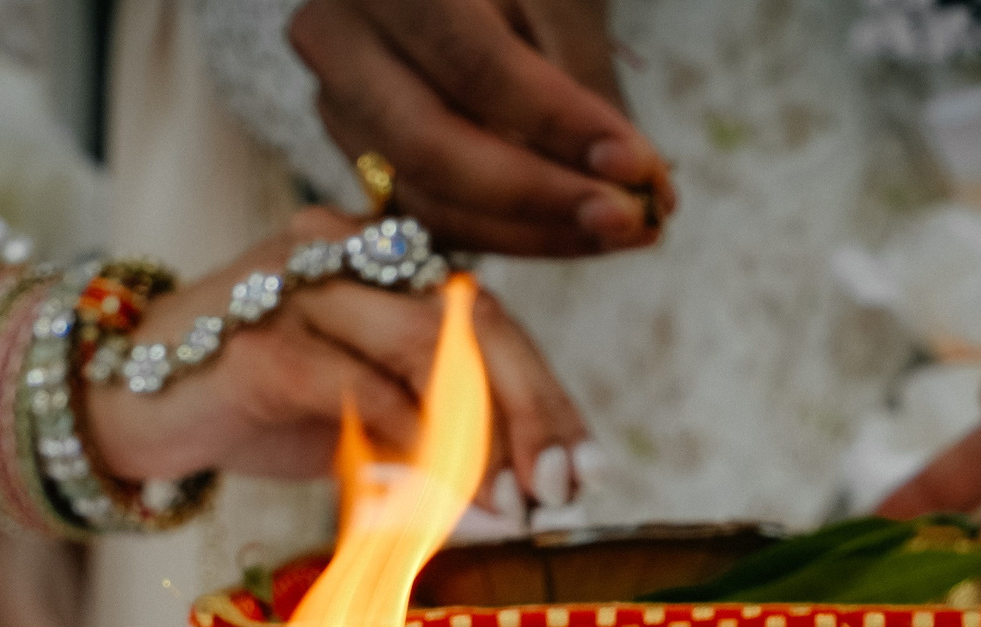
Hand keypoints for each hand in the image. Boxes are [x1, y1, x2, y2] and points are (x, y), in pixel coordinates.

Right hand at [84, 209, 589, 500]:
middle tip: (557, 494)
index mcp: (379, 257)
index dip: (544, 395)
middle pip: (470, 325)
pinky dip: (403, 452)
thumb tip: (523, 491)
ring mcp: (297, 290)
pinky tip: (427, 507)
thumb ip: (428, 423)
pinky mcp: (256, 343)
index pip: (486, 318)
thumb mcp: (354, 412)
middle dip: (529, 416)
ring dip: (477, 443)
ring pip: (424, 353)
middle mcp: (343, 253)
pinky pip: (356, 394)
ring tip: (506, 513)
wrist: (116, 405)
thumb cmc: (247, 406)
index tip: (582, 470)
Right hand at [288, 0, 673, 255]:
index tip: (638, 165)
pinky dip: (506, 232)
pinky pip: (430, 212)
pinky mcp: (358, 151)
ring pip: (427, 196)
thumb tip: (644, 190)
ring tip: (615, 230)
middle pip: (432, 147)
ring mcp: (336, 102)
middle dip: (542, 196)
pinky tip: (571, 229)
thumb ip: (585, 83)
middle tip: (627, 221)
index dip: (559, 124)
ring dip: (532, 231)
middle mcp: (337, 39)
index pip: (475, 66)